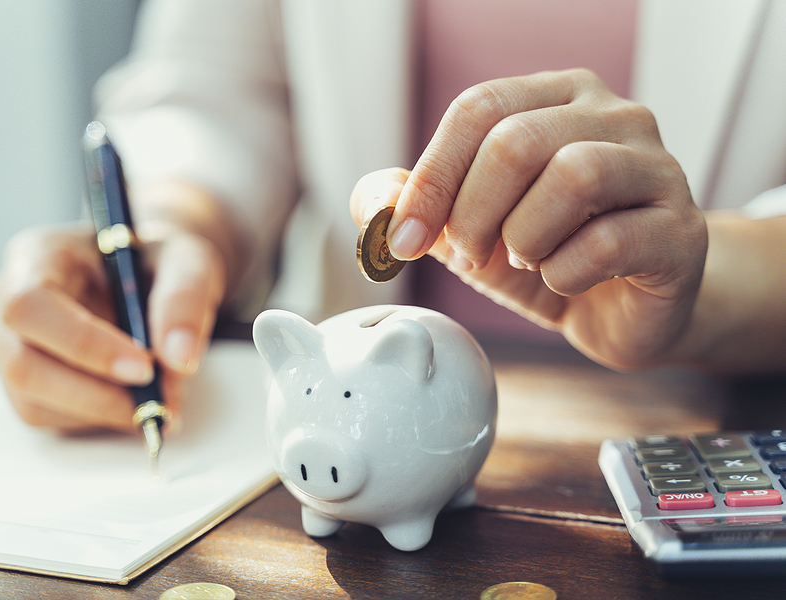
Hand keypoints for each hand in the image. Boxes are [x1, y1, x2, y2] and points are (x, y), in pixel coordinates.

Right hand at [0, 220, 225, 432]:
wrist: (153, 277)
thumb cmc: (158, 262)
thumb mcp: (186, 261)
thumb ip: (184, 299)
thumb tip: (180, 358)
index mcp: (37, 256)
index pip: (31, 305)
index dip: (82, 344)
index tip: (144, 368)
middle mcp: (8, 302)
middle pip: (23, 365)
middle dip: (97, 395)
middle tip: (162, 401)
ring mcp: (11, 347)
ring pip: (35, 402)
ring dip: (105, 412)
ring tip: (165, 398)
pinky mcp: (28, 384)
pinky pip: (51, 418)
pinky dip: (101, 420)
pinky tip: (140, 401)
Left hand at [351, 69, 707, 370]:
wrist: (622, 311)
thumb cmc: (546, 256)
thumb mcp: (467, 230)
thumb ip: (417, 206)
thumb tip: (374, 202)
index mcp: (558, 100)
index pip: (479, 108)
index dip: (431, 176)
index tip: (405, 238)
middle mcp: (616, 117)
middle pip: (517, 140)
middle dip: (472, 213)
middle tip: (471, 255)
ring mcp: (658, 169)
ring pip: (574, 175)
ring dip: (524, 236)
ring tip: (525, 260)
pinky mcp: (682, 231)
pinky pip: (610, 240)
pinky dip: (566, 272)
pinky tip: (565, 280)